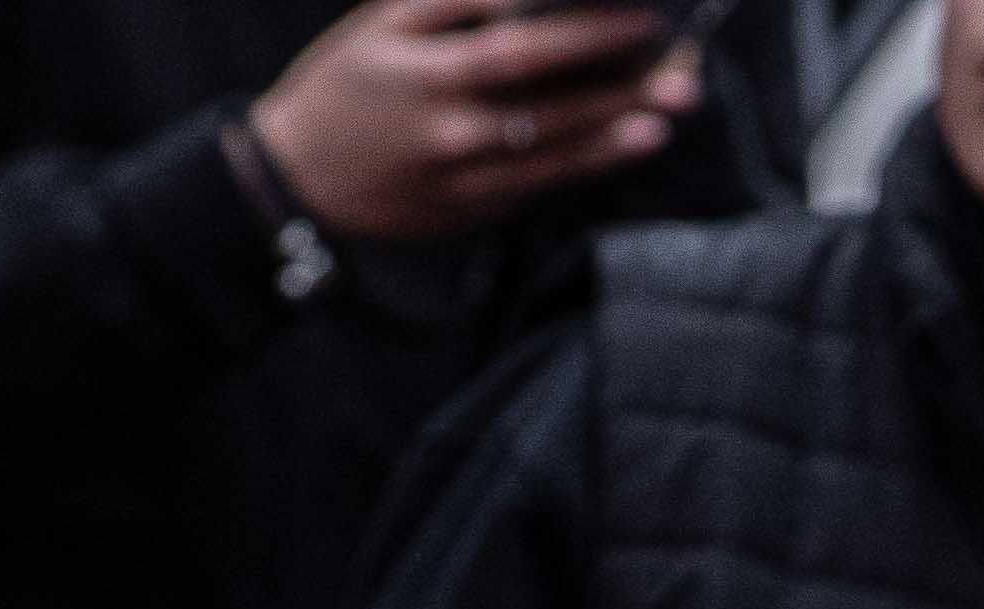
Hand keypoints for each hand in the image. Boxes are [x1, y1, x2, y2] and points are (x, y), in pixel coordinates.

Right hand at [253, 0, 699, 242]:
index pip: (520, 50)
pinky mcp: (471, 213)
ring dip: (615, 138)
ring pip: (552, 157)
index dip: (585, 36)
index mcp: (427, 75)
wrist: (299, 177)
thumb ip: (456, 3)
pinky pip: (537, 186)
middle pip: (551, 110)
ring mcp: (463, 180)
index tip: (641, 21)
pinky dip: (585, 166)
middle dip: (622, 93)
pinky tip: (628, 147)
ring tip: (667, 120)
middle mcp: (450, 132)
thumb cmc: (348, 83)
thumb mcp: (382, 25)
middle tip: (684, 80)